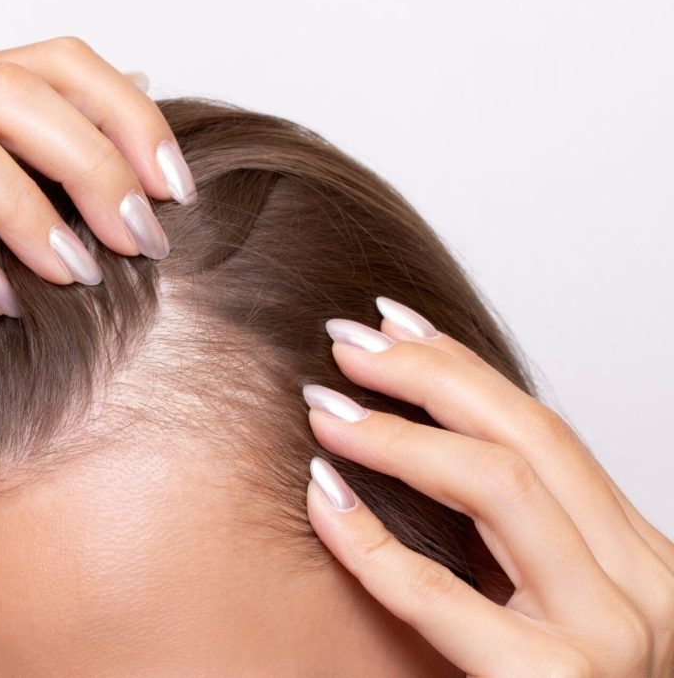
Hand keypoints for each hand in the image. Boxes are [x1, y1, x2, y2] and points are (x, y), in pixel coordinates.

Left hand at [303, 296, 673, 675]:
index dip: (464, 368)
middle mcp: (642, 588)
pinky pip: (442, 596)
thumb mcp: (556, 607)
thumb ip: (519, 544)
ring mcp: (608, 638)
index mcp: (639, 559)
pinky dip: (371, 539)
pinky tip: (321, 497)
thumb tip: (433, 450)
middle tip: (347, 342)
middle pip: (527, 438)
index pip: (545, 432)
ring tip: (327, 408)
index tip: (397, 325)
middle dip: (429, 376)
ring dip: (398, 436)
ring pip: (500, 488)